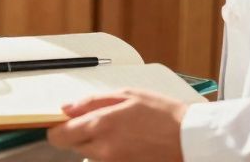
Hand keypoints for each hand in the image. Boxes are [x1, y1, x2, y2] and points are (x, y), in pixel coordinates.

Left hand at [46, 89, 187, 161]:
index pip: (59, 136)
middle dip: (80, 134)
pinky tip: (129, 144)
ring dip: (97, 144)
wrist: (192, 140)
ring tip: (122, 133)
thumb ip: (91, 102)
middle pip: (73, 146)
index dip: (57, 129)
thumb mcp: (127, 95)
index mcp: (102, 125)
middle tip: (102, 123)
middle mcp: (104, 150)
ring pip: (90, 155)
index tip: (63, 123)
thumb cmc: (164, 114)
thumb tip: (66, 109)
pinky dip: (111, 154)